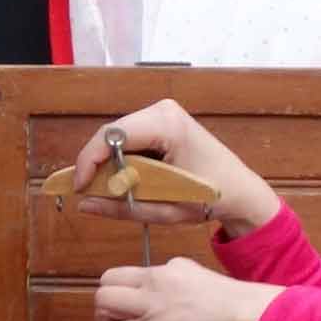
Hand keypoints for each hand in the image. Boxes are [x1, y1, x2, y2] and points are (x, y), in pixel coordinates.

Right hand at [71, 99, 280, 235]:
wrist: (241, 191)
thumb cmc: (212, 198)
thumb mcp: (164, 210)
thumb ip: (122, 207)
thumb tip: (85, 203)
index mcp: (167, 124)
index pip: (111, 136)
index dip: (88, 161)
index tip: (79, 188)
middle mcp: (163, 110)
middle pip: (111, 135)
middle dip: (98, 164)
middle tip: (92, 193)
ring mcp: (163, 113)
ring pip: (118, 137)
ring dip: (111, 164)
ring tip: (114, 190)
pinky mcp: (163, 122)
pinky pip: (131, 139)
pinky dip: (124, 160)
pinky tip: (130, 180)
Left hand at [88, 257, 283, 320]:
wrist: (244, 316)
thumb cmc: (238, 309)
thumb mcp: (207, 291)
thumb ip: (189, 302)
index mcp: (174, 267)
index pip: (137, 273)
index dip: (126, 290)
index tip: (127, 304)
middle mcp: (156, 278)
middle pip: (110, 278)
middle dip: (107, 298)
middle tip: (116, 317)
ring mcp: (151, 302)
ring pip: (105, 299)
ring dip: (104, 316)